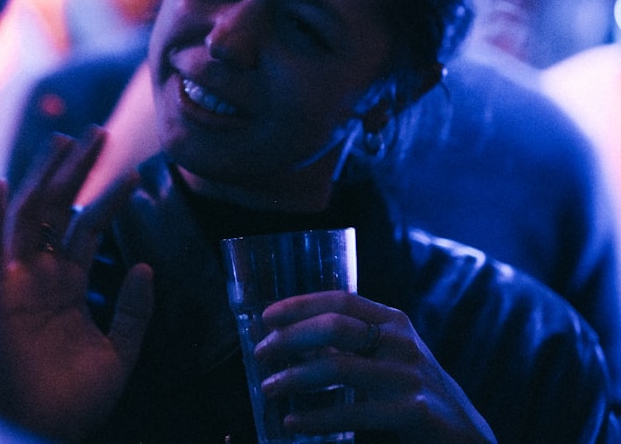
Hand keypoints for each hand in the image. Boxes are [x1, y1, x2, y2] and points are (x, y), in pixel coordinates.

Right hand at [0, 128, 153, 441]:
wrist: (49, 433)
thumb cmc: (79, 399)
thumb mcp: (121, 350)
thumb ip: (134, 308)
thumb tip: (144, 264)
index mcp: (67, 283)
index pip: (87, 226)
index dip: (109, 197)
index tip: (133, 171)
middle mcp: (42, 275)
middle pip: (58, 209)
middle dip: (76, 170)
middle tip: (98, 132)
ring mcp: (21, 284)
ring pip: (31, 217)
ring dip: (46, 178)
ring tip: (67, 141)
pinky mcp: (2, 299)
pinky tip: (6, 184)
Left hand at [255, 292, 495, 442]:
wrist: (467, 435)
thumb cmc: (413, 392)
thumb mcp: (387, 358)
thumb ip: (351, 346)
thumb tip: (290, 342)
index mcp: (392, 322)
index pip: (341, 299)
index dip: (300, 304)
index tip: (267, 317)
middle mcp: (401, 342)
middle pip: (335, 326)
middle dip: (291, 338)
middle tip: (261, 354)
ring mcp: (409, 376)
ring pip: (338, 367)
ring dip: (295, 377)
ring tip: (268, 388)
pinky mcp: (414, 411)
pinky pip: (352, 412)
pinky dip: (316, 417)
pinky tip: (293, 422)